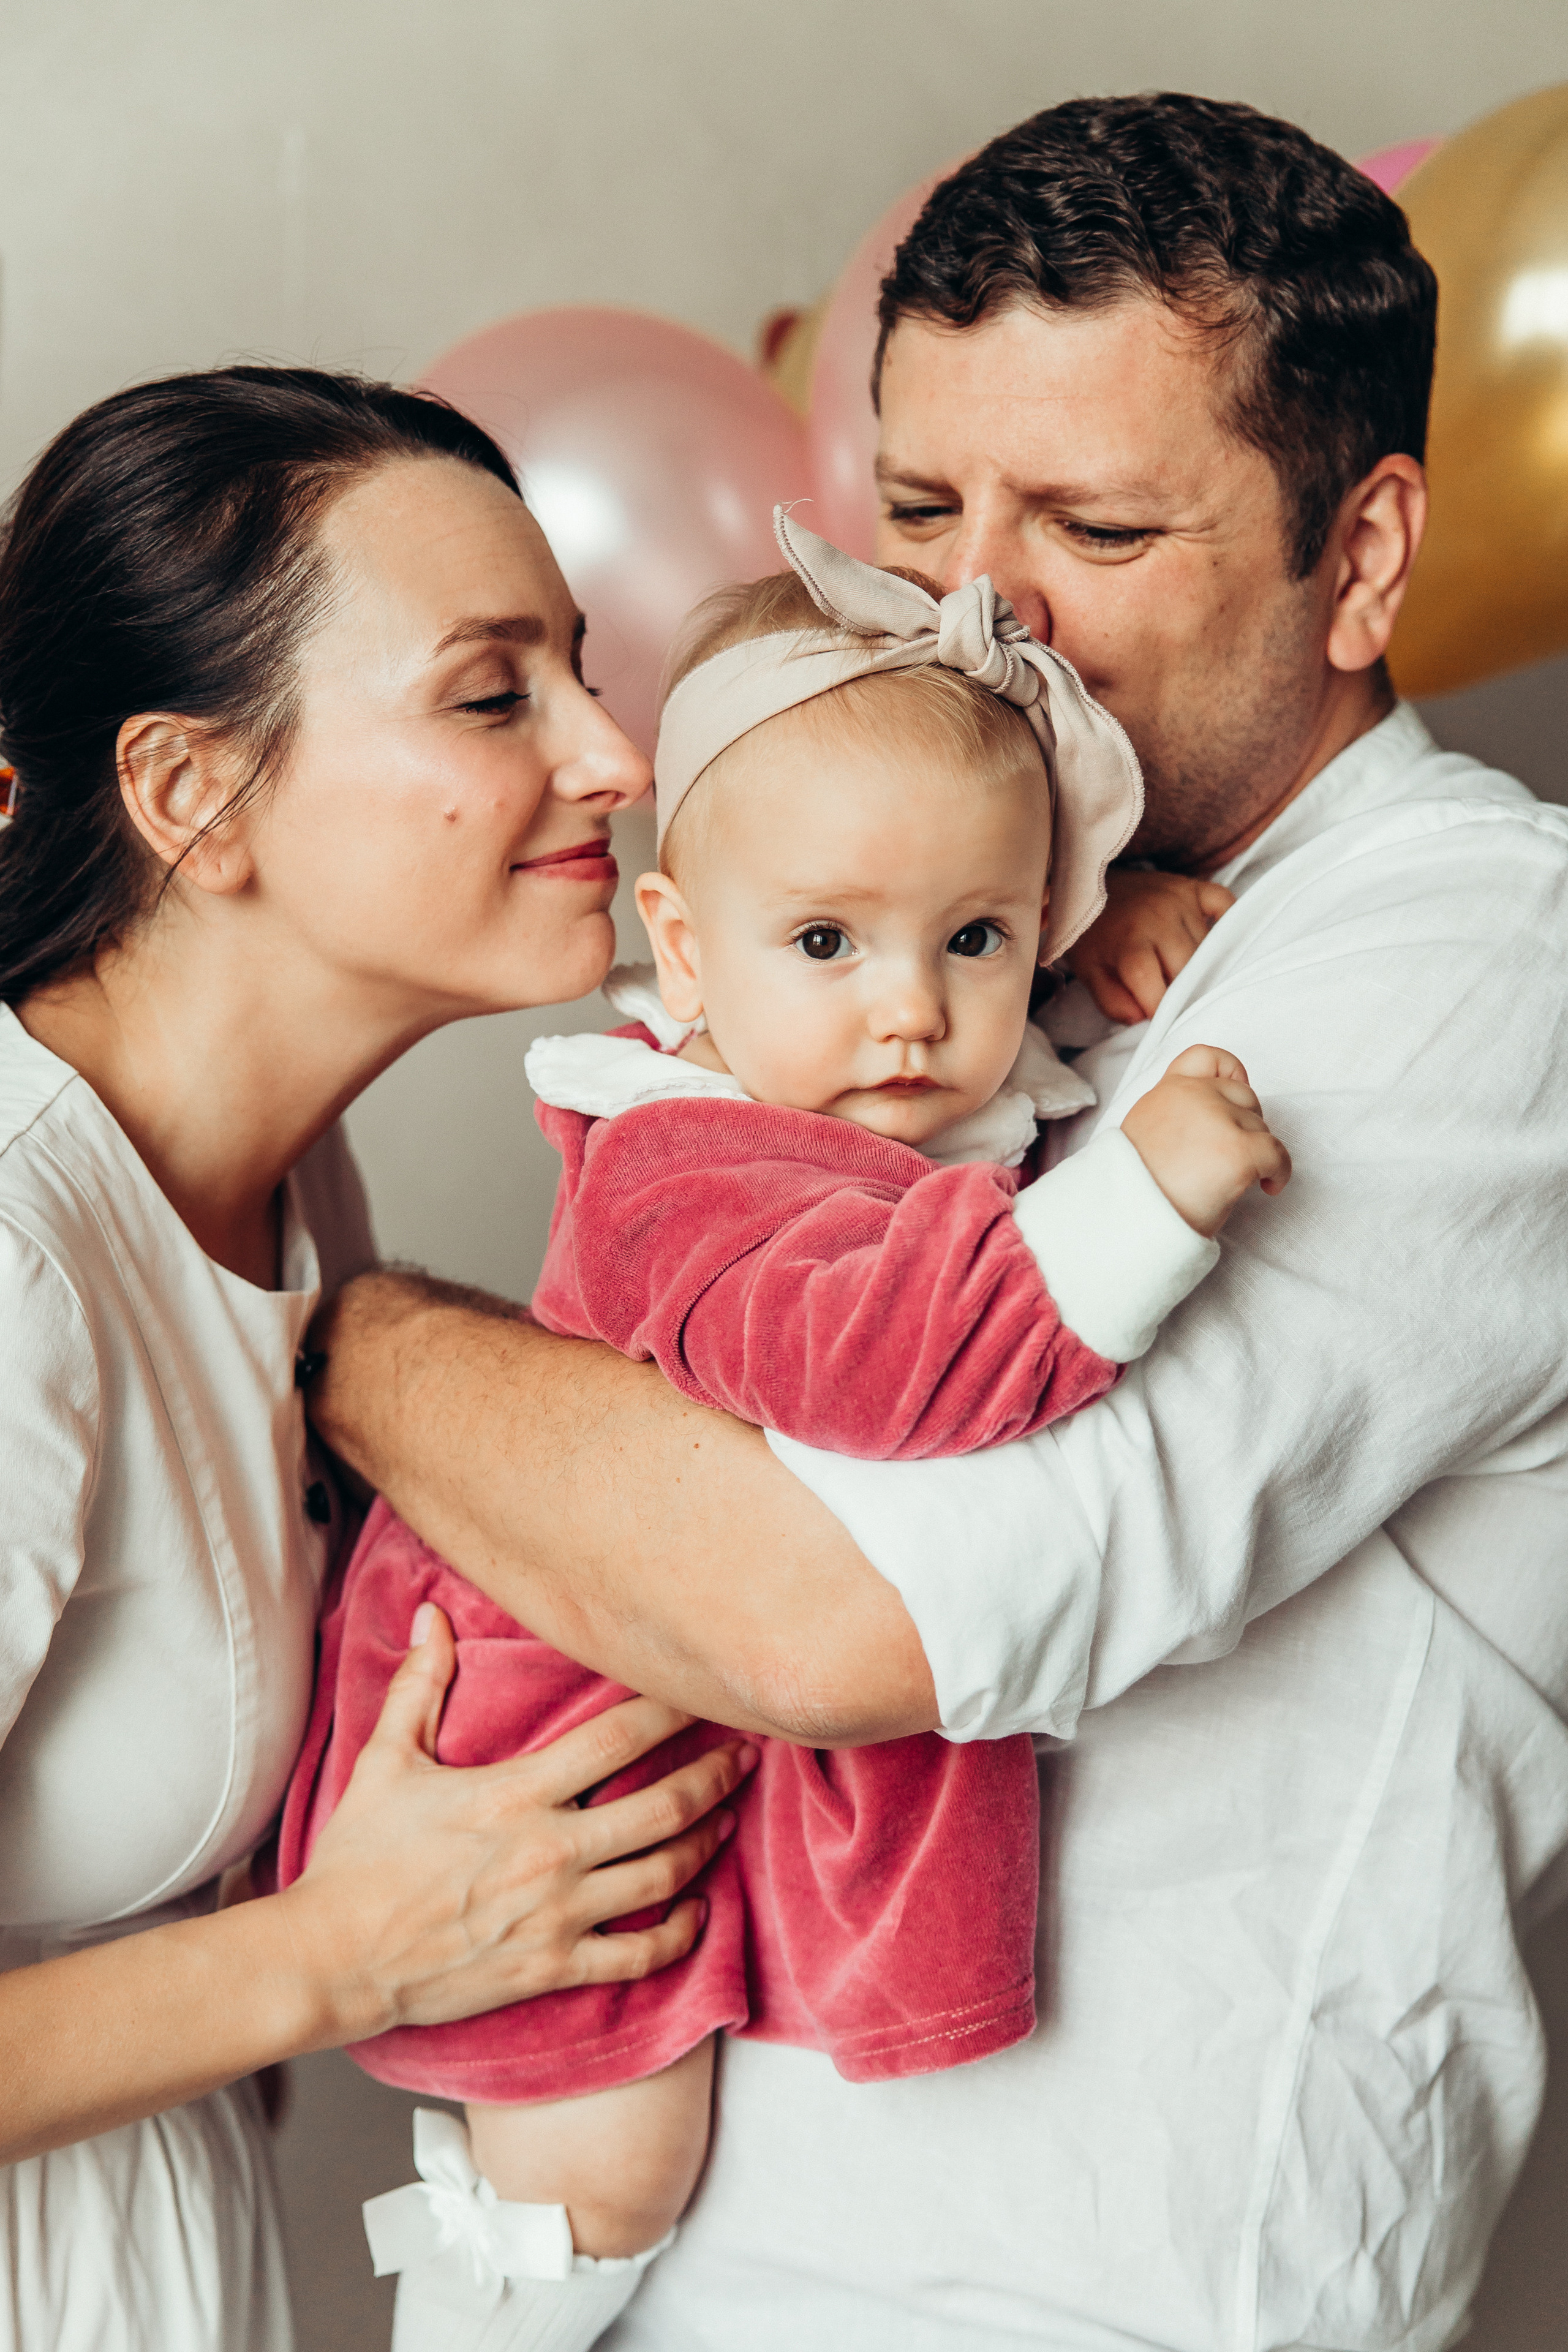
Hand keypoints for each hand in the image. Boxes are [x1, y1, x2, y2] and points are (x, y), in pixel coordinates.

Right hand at [283, 1607, 755, 2043]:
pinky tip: (699, 1911)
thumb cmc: (357, 1860)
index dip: (672, 1712)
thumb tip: (428, 1617)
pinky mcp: (553, 1967)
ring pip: (664, 1875)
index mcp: (515, 1793)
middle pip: (663, 1805)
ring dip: (706, 1840)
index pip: (617, 1739)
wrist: (332, 1959)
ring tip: (729, 1814)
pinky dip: (682, 1934)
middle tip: (747, 1752)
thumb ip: (418, 1686)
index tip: (707, 1695)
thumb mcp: (386, 1761)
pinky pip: (640, 1955)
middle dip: (714, 1774)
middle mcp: (549, 1852)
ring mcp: (557, 1915)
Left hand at [1067, 869, 1234, 1023]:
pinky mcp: (1194, 888)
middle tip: (1171, 995)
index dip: (1161, 1010)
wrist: (1089, 887)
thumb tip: (1145, 1018)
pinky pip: (1225, 903)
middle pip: (1189, 971)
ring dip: (1201, 964)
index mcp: (1131, 944)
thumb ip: (1114, 1003)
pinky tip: (1217, 941)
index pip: (1160, 990)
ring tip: (1183, 970)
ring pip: (1209, 947)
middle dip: (1181, 990)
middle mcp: (1160, 919)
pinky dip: (1227, 922)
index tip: (1157, 1018)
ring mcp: (1180, 901)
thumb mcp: (1090, 974)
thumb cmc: (1093, 935)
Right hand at [1121, 1044, 1290, 1235]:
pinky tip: (1267, 1187)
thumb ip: (1173, 1113)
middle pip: (1244, 1096)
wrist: (1129, 1217)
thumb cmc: (1137, 1188)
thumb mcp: (1143, 1131)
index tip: (1239, 1092)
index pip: (1206, 1058)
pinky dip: (1279, 1172)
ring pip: (1261, 1126)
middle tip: (1233, 1153)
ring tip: (1239, 1178)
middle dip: (1245, 1123)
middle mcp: (1193, 1095)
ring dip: (1258, 1151)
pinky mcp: (1238, 1150)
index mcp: (1167, 1090)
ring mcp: (1218, 1119)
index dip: (1230, 1073)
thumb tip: (1209, 1124)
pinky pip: (1278, 1154)